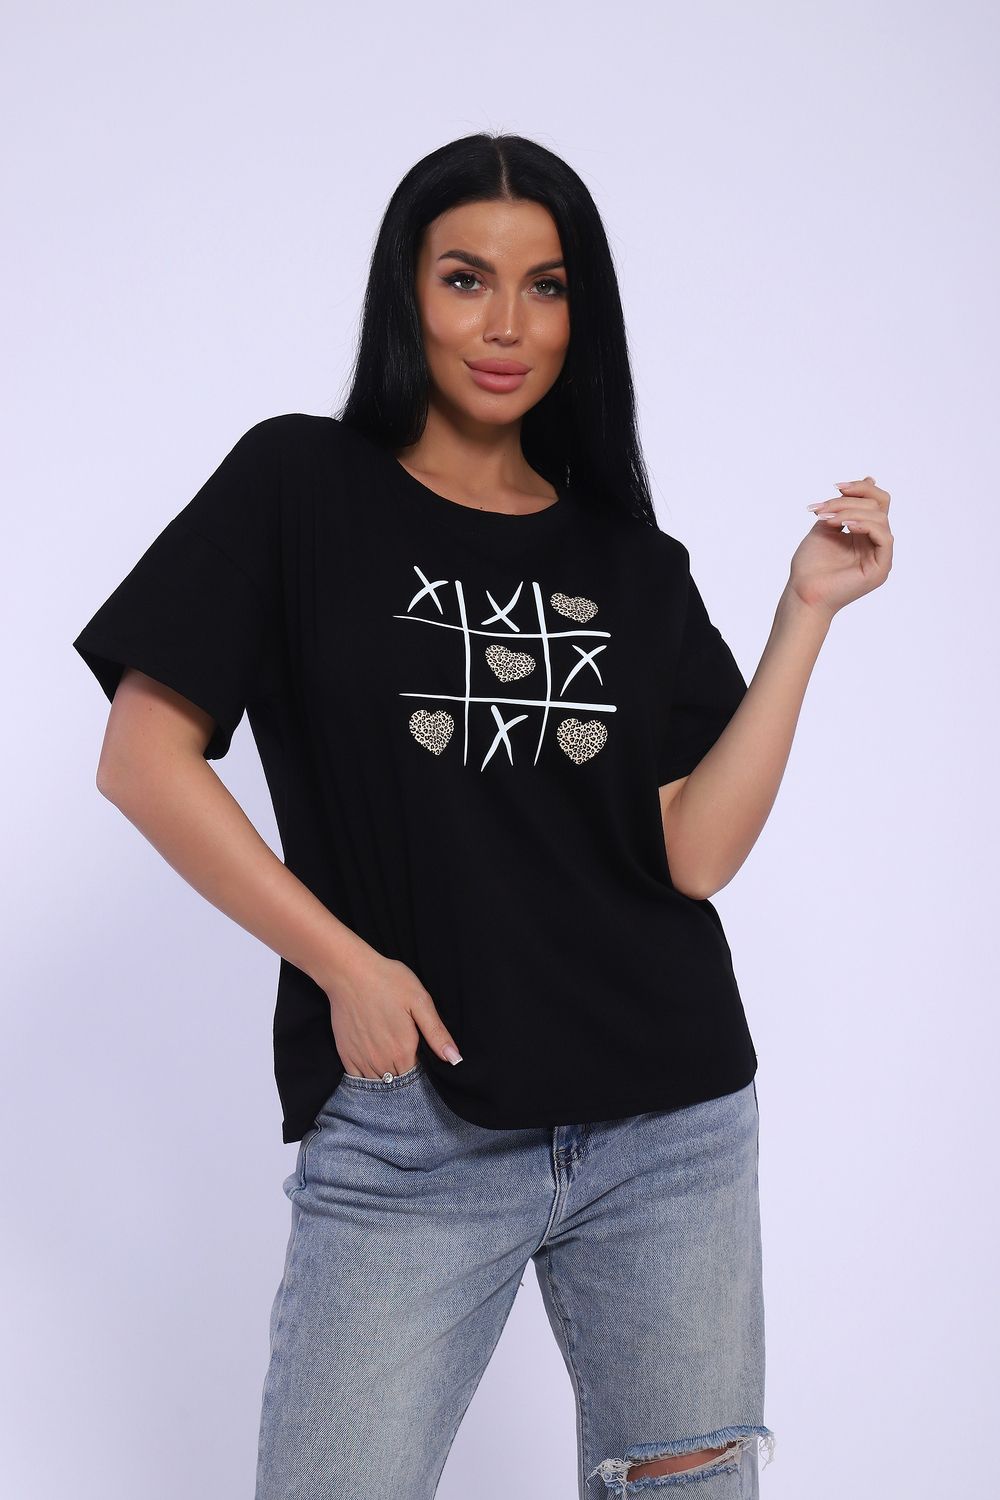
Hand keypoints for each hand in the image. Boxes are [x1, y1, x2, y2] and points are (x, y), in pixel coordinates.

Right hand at [322, 948, 462, 1078]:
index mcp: (404, 1051)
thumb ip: (437, 1034)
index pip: (417, 1076)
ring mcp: (362, 1060)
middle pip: (398, 1081)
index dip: (421, 1068)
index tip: (418, 1053)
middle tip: (403, 1051)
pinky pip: (357, 1080)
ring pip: (379, 1082)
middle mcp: (382, 1061)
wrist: (349, 972)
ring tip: (388, 1055)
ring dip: (386, 1075)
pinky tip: (371, 1061)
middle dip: (404, 1074)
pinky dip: (366, 1076)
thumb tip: (455, 1059)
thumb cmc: (388, 981)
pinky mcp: (345, 1055)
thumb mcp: (420, 1001)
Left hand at [789, 476, 893, 616]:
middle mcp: (875, 543)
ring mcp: (880, 556)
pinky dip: (865, 526)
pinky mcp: (880, 568)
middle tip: (823, 508)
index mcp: (864, 533)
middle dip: (849, 500)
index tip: (835, 486)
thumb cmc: (810, 565)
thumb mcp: (825, 525)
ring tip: (827, 520)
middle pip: (878, 506)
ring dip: (850, 513)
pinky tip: (845, 526)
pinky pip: (884, 538)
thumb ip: (843, 506)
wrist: (802, 592)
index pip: (876, 502)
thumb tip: (869, 479)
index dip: (860, 488)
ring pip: (879, 518)